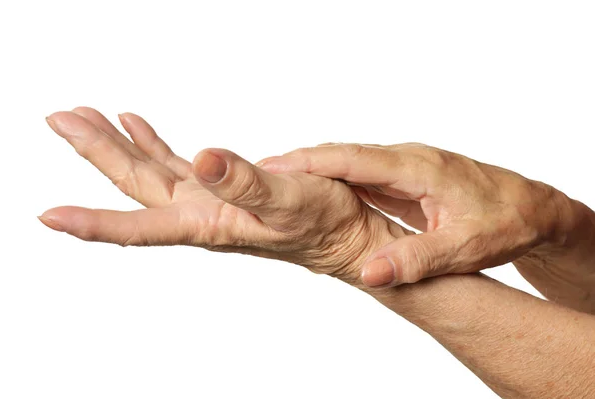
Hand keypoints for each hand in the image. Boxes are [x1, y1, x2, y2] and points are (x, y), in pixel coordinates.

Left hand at [38, 108, 406, 283]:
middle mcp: (199, 215)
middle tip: (60, 118)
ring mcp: (207, 201)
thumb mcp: (289, 201)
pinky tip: (137, 126)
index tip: (49, 217)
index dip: (93, 222)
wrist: (342, 234)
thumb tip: (205, 158)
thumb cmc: (323, 226)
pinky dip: (153, 144)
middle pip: (135, 183)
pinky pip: (176, 164)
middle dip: (95, 152)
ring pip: (150, 171)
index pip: (138, 227)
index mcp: (208, 223)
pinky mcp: (221, 189)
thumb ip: (245, 183)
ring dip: (117, 145)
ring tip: (86, 117)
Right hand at [258, 143, 579, 286]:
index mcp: (417, 168)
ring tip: (273, 182)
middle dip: (300, 162)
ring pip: (349, 162)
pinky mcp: (404, 176)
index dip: (310, 161)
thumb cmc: (503, 222)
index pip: (353, 159)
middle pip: (343, 155)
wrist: (531, 207)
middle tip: (257, 174)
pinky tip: (312, 190)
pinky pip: (360, 173)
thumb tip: (368, 273)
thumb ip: (415, 259)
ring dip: (312, 169)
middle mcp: (406, 159)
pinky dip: (331, 178)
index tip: (272, 166)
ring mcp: (404, 166)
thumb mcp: (463, 248)